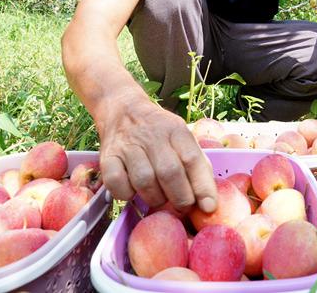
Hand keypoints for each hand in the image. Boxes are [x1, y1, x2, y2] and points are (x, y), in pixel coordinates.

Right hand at [96, 92, 216, 212]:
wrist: (123, 110)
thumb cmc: (158, 132)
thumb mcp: (181, 137)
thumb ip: (196, 163)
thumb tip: (208, 199)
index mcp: (175, 130)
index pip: (192, 159)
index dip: (202, 186)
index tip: (208, 207)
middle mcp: (152, 136)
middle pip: (169, 173)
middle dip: (180, 198)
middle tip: (182, 206)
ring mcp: (128, 146)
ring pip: (145, 181)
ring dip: (155, 198)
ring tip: (159, 198)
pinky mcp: (107, 157)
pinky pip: (117, 184)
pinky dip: (127, 194)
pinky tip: (134, 191)